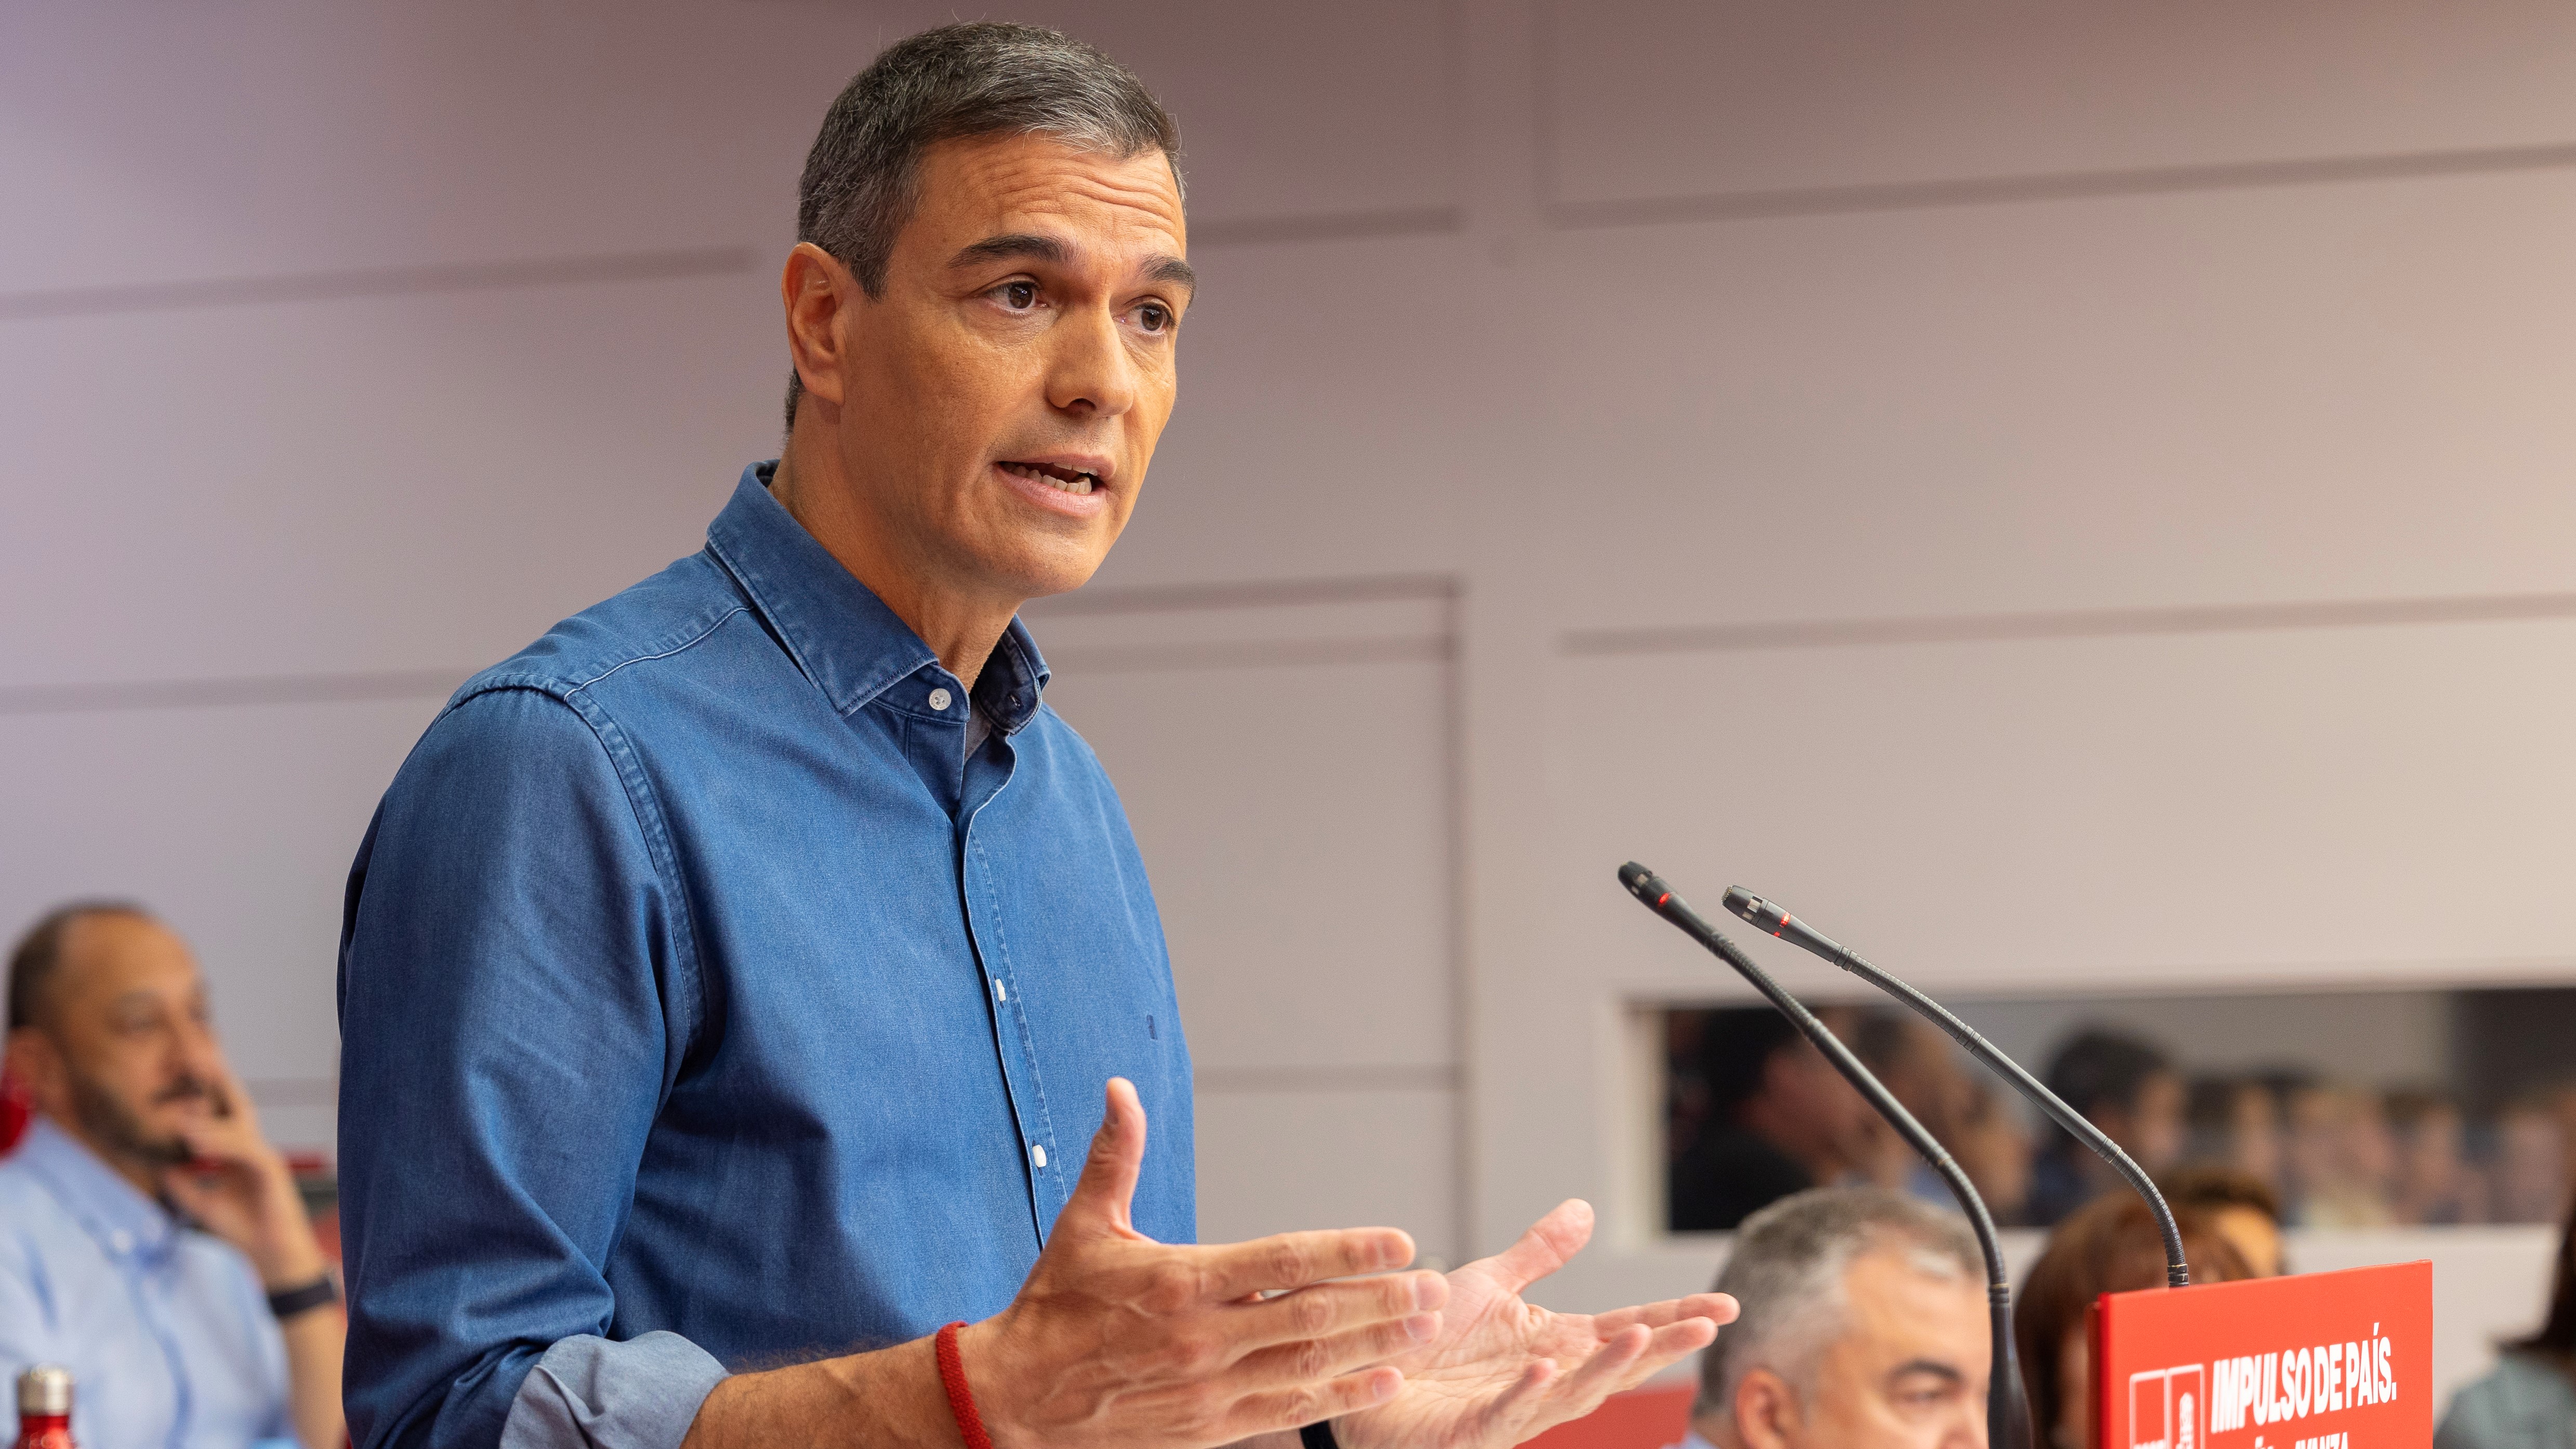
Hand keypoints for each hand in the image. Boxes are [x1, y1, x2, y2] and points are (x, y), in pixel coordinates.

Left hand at [160, 1065, 327, 1288]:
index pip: (219, 1114)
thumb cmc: (245, 1231)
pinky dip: (220, 1143)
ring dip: (207, 1117)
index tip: (184, 1065)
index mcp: (239, 1153)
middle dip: (217, 1078)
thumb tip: (161, 1166)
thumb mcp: (203, 1204)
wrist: (274, 1257)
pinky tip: (195, 1140)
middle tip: (196, 1051)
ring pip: (235, 1125)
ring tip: (180, 1112)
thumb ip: (184, 1183)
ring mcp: (264, 1156)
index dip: (203, 1090)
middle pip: (234, 1103)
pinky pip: (243, 1150)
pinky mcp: (271, 1170)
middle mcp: (253, 1147)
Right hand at [961, 1079, 1447, 1448]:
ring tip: (1424, 1327)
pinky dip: (1340, 1397)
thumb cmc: (1054, 1305)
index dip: (1346, 1250)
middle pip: (1311, 1317)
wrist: (1013, 1400)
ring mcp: (1208, 1388)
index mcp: (1179, 1281)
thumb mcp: (1082, 1225)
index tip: (1398, 1241)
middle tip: (1435, 1288)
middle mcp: (1201, 1337)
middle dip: (1380, 1302)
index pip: (1281, 1261)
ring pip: (1309, 1366)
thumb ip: (1114, 1155)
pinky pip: (1287, 1411)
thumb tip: (1121, 1088)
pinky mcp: (1207, 1427)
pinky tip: (1382, 1381)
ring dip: (1374, 1347)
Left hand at [1330, 1201, 1737, 1448]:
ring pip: (1572, 1393)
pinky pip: (1504, 1412)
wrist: (1362, 1374)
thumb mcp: (1488, 1284)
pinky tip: (1545, 1367)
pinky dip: (1526, 1392)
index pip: (1625, 1329)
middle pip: (1614, 1363)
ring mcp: (1511, 1408)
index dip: (1674, 1318)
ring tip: (1642, 1335)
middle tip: (1710, 1323)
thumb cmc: (1425, 1340)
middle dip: (1662, 1345)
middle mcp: (1543, 1379)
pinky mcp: (1471, 1429)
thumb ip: (1539, 1254)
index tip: (1725, 1305)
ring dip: (1607, 1367)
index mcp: (1553, 1344)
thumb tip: (1586, 1210)